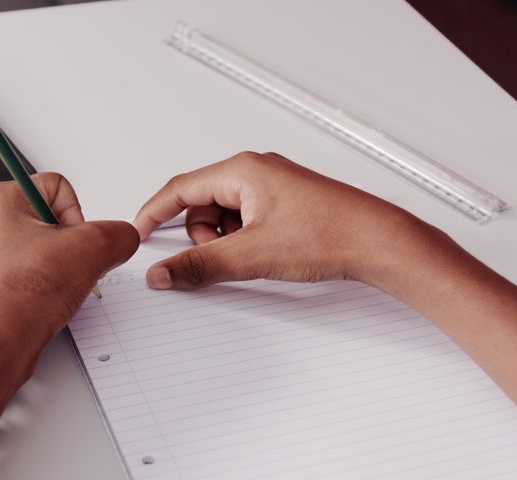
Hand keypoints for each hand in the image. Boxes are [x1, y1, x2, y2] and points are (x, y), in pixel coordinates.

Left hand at [0, 173, 139, 348]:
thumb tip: (124, 237)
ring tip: (58, 286)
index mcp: (0, 199)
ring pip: (44, 247)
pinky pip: (32, 271)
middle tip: (70, 266)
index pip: (59, 187)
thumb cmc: (21, 296)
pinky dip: (47, 284)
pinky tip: (49, 299)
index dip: (78, 215)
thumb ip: (119, 234)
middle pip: (52, 218)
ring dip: (62, 266)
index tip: (75, 242)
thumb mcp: (92, 250)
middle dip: (72, 245)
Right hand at [133, 152, 442, 290]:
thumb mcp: (252, 255)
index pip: (180, 188)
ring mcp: (274, 187)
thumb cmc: (329, 233)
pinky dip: (247, 241)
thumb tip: (166, 272)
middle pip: (203, 205)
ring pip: (226, 216)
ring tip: (255, 257)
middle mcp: (257, 171)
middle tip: (224, 257)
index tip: (138, 233)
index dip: (154, 213)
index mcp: (243, 170)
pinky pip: (249, 221)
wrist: (378, 241)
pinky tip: (267, 256)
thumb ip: (200, 265)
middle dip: (204, 236)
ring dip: (228, 242)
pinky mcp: (288, 204)